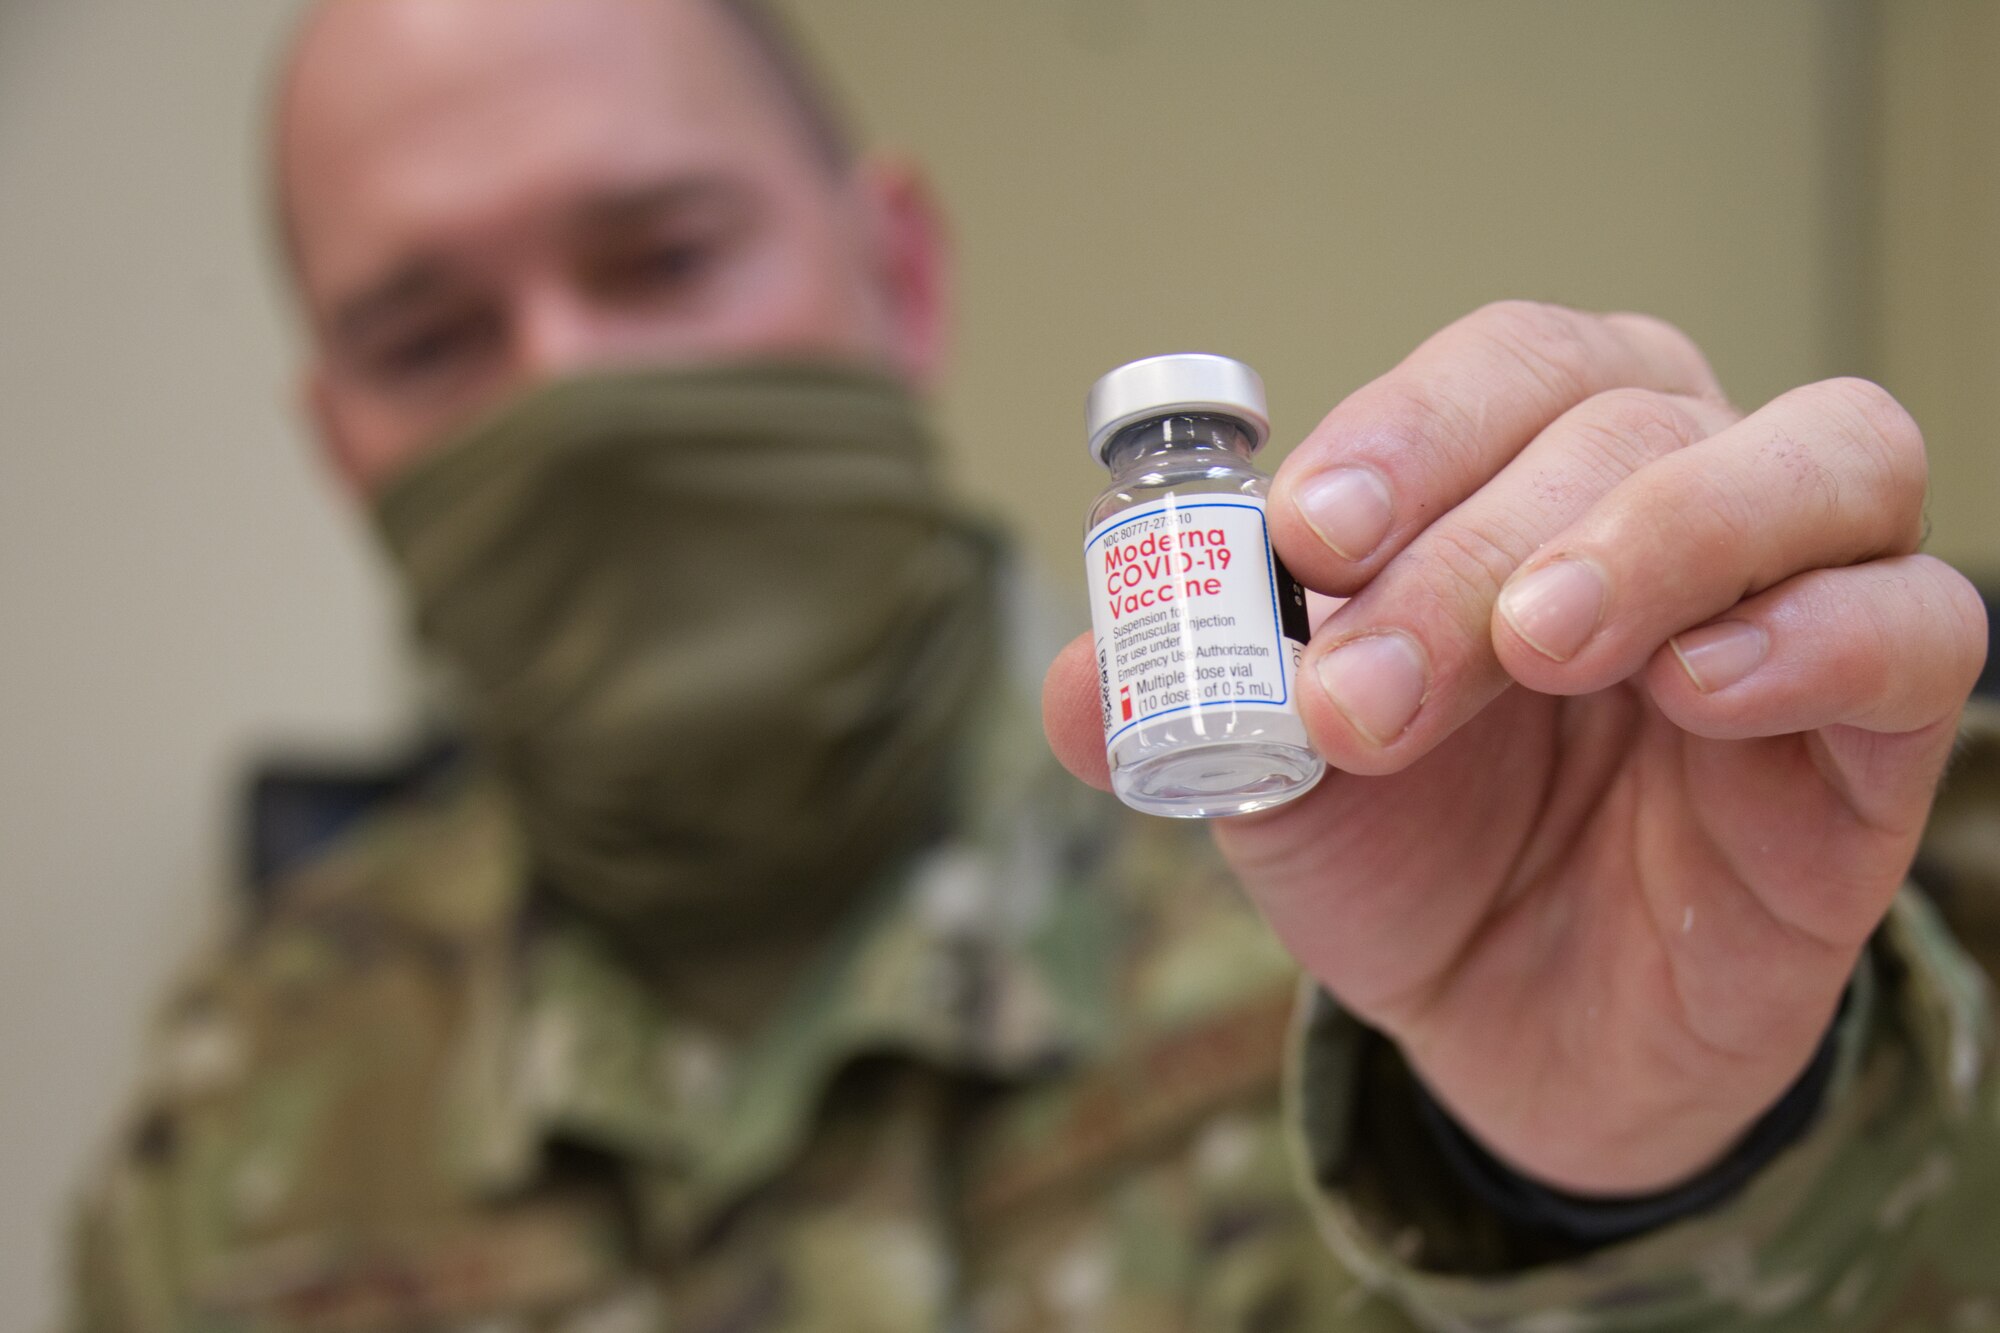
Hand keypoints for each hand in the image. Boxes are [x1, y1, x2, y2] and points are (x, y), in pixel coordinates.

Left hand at [1043, 302, 1986, 1194]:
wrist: (1520, 1028)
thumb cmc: (1412, 860)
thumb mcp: (1276, 790)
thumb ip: (1183, 715)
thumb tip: (1077, 678)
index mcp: (1525, 470)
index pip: (1497, 370)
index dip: (1404, 430)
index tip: (1304, 534)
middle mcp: (1673, 492)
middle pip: (1622, 410)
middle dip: (1473, 539)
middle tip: (1368, 689)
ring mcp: (1794, 597)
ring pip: (1817, 458)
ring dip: (1658, 532)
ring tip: (1544, 643)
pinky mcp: (1876, 733)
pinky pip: (1918, 624)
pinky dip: (1818, 631)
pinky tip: (1700, 689)